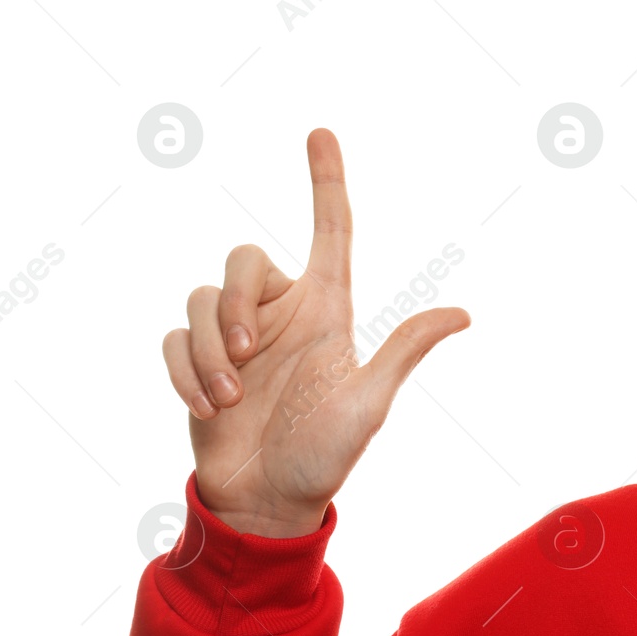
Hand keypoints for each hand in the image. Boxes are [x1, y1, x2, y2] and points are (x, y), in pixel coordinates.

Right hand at [161, 128, 469, 536]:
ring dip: (208, 349)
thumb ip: (403, 351)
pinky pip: (172, 338)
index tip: (321, 133)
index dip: (326, 182)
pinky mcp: (195, 363)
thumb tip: (463, 314)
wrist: (268, 502)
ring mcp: (234, 338)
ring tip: (232, 398)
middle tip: (246, 356)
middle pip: (243, 258)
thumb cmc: (325, 454)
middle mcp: (280, 314)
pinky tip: (210, 409)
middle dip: (235, 302)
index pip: (330, 231)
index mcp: (327, 312)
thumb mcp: (369, 402)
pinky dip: (185, 371)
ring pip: (199, 298)